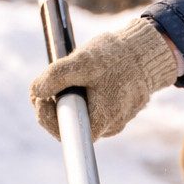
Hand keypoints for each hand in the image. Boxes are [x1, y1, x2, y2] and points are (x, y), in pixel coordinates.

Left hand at [30, 18, 180, 140]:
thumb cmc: (118, 57)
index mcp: (102, 120)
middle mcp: (110, 126)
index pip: (64, 132)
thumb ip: (56, 76)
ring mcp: (116, 118)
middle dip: (56, 104)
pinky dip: (84, 93)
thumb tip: (35, 91)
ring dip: (70, 97)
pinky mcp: (118, 108)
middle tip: (48, 83)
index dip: (47, 117)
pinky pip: (94, 106)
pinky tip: (87, 78)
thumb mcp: (83, 62)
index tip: (41, 97)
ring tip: (72, 76)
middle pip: (72, 123)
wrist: (148, 50)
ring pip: (82, 113)